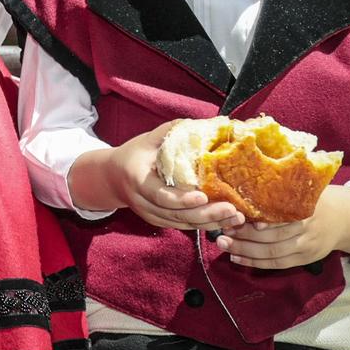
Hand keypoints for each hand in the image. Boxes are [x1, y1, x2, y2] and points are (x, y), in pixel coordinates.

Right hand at [71, 122, 246, 232]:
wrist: (113, 178)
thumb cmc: (134, 154)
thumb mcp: (148, 139)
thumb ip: (173, 131)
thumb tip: (204, 123)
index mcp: (138, 180)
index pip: (160, 195)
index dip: (181, 199)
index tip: (203, 196)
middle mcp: (144, 203)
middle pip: (176, 214)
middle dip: (206, 214)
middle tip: (231, 210)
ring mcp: (152, 215)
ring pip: (183, 224)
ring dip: (210, 222)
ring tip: (235, 217)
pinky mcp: (161, 222)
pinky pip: (184, 226)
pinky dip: (205, 225)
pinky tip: (225, 221)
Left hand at [219, 185, 349, 269]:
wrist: (344, 220)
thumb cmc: (313, 198)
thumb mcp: (303, 187)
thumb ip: (282, 185)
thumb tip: (247, 168)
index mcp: (305, 207)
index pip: (277, 216)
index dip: (255, 219)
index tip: (233, 215)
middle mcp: (307, 229)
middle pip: (272, 238)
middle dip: (243, 237)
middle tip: (220, 233)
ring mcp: (307, 246)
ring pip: (273, 253)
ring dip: (245, 251)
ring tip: (223, 245)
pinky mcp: (305, 259)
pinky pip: (278, 264)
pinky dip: (256, 263)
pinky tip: (237, 259)